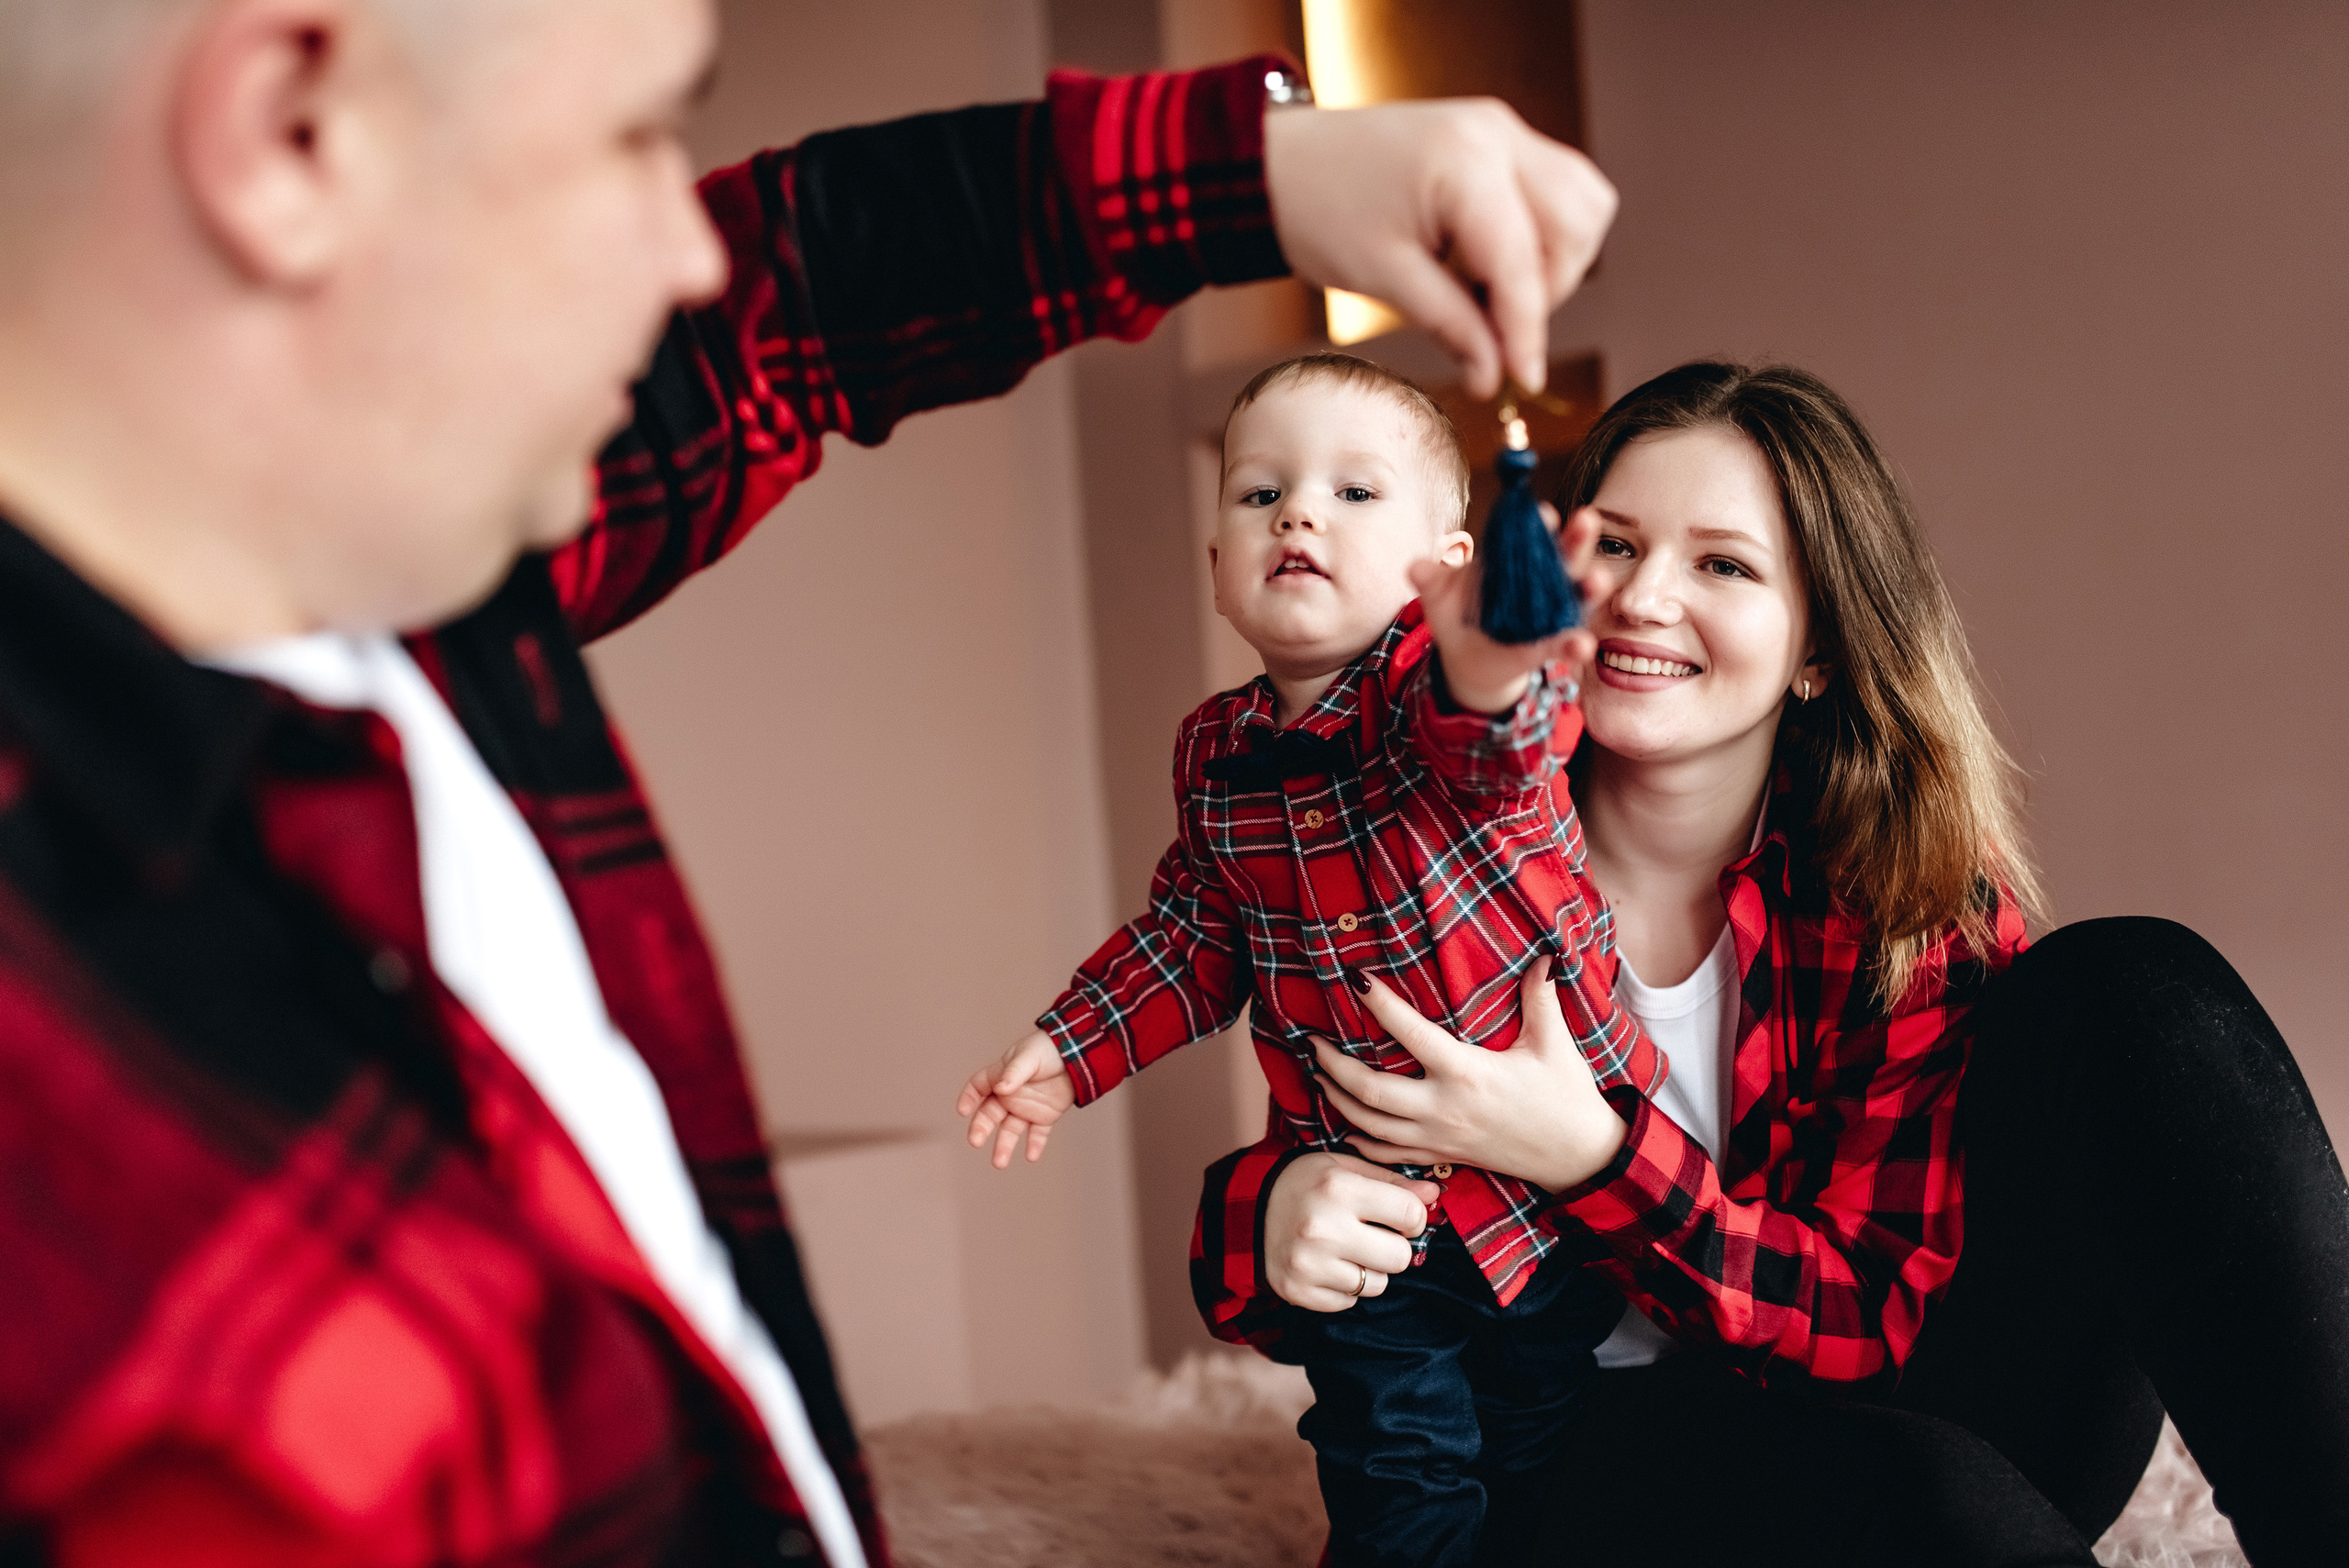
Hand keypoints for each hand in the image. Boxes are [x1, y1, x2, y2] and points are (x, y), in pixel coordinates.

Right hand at [956, 1029, 1076, 1167]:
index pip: (978, 1087)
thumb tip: (1000, 1088)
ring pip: (1010, 1130)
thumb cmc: (1048, 1049)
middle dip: (981, 1127)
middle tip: (975, 1141)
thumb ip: (1014, 1072)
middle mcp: (1009, 1096)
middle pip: (989, 1114)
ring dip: (1004, 1145)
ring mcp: (1026, 1108)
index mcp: (1001, 1076)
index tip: (963, 1110)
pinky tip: (1031, 1156)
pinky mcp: (1044, 1117)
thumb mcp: (1029, 1056)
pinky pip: (1037, 1134)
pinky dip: (1034, 1145)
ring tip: (999, 1162)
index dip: (969, 1098)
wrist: (1078, 1054)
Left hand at [1263, 98, 1617, 399]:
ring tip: (1490, 295)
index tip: (1523, 381)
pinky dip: (1540, 234)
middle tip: (1492, 327)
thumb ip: (1450, 326)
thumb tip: (1494, 377)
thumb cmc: (1317, 209)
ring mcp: (1501, 130)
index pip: (1522, 262)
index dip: (1527, 331)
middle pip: (1576, 224)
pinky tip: (1488, 264)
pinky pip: (1553, 188)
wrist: (1279, 163)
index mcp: (1466, 164)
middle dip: (1547, 288)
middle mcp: (1497, 135)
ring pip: (1579, 202)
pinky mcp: (1495, 139)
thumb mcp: (1384, 278)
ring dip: (1554, 259)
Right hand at [1264, 1151, 1441, 1311]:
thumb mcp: (1345, 1167)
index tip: (1398, 1216)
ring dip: (1370, 1270)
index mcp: (1338, 1188)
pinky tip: (1328, 1265)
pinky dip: (1346, 1287)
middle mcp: (1323, 1228)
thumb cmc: (1306, 1183)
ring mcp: (1308, 1264)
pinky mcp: (1298, 1291)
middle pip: (1400, 1258)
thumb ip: (1393, 1181)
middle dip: (1394, 1248)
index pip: (1410, 1215)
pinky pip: (1349, 1302)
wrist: (1248, 1210)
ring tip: (1347, 1250)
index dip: (1412, 1218)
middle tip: (1375, 1236)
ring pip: (1377, 1285)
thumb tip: (1435, 1196)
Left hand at [1311, 959, 1624, 1192]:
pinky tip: (1343, 1124)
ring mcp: (1438, 1137)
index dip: (1380, 1005)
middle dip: (1335, 1065)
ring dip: (1337, 1099)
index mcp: (1467, 1073)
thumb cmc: (1567, 1097)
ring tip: (1318, 1074)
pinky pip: (1386, 1154)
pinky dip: (1358, 1140)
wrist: (1579, 1157)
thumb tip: (1545, 954)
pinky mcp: (1441, 1156)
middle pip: (1371, 1089)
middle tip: (1312, 1041)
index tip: (1355, 979)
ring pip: (1369, 1124)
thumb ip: (1541, 997)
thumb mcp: (1554, 1044)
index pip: (1411, 1034)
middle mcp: (1444, 1107)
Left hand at [1410, 504, 1599, 711]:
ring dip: (1591, 585)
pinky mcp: (1550, 647)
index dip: (1538, 519)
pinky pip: (1568, 644)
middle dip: (1578, 536)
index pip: (1532, 531)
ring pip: (1578, 593)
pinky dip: (1576, 644)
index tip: (1540, 511)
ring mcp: (1552, 612)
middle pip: (1566, 552)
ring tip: (1596, 580)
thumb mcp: (1439, 593)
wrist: (1463, 657)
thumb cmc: (1457, 611)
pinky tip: (1580, 644)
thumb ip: (1431, 579)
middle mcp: (1544, 578)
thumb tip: (1415, 567)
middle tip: (1586, 519)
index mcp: (1516, 557)